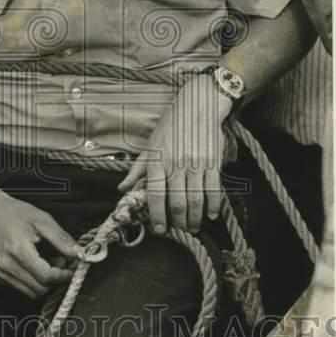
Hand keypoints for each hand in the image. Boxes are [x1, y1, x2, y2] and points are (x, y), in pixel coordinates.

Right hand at [0, 194, 83, 299]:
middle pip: (40, 289)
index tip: (72, 268)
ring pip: (31, 293)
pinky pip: (22, 288)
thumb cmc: (15, 213)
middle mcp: (6, 266)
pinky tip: (37, 266)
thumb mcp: (43, 220)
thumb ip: (62, 239)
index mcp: (18, 251)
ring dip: (45, 284)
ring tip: (50, 264)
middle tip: (62, 263)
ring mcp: (1, 273)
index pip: (46, 277)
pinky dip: (34, 282)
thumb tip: (79, 254)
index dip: (63, 276)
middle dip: (56, 280)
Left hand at [117, 75, 231, 234]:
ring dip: (195, 218)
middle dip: (178, 221)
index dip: (157, 214)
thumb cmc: (171, 124)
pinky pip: (214, 189)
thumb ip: (137, 169)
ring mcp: (196, 164)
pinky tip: (210, 214)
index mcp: (158, 160)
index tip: (159, 228)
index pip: (155, 194)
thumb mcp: (150, 145)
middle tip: (179, 231)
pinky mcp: (213, 163)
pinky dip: (212, 205)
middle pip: (177, 201)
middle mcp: (176, 164)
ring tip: (193, 227)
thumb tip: (122, 188)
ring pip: (195, 199)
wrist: (198, 105)